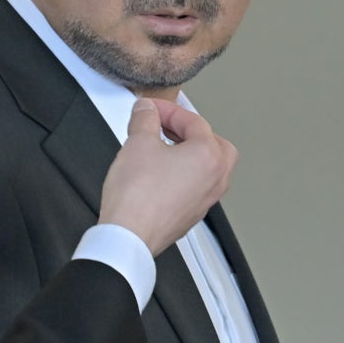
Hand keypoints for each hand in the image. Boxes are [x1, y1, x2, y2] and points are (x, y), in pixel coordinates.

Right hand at [97, 98, 236, 256]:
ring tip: (162, 147)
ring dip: (188, 153)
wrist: (129, 235)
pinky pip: (195, 186)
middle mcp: (214, 179)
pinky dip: (183, 174)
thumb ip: (145, 119)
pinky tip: (160, 173)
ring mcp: (205, 200)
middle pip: (213, 144)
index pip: (194, 121)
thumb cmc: (138, 196)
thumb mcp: (137, 143)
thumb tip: (146, 110)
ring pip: (207, 167)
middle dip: (190, 131)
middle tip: (166, 126)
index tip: (150, 108)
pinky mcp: (191, 215)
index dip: (168, 110)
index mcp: (208, 157)